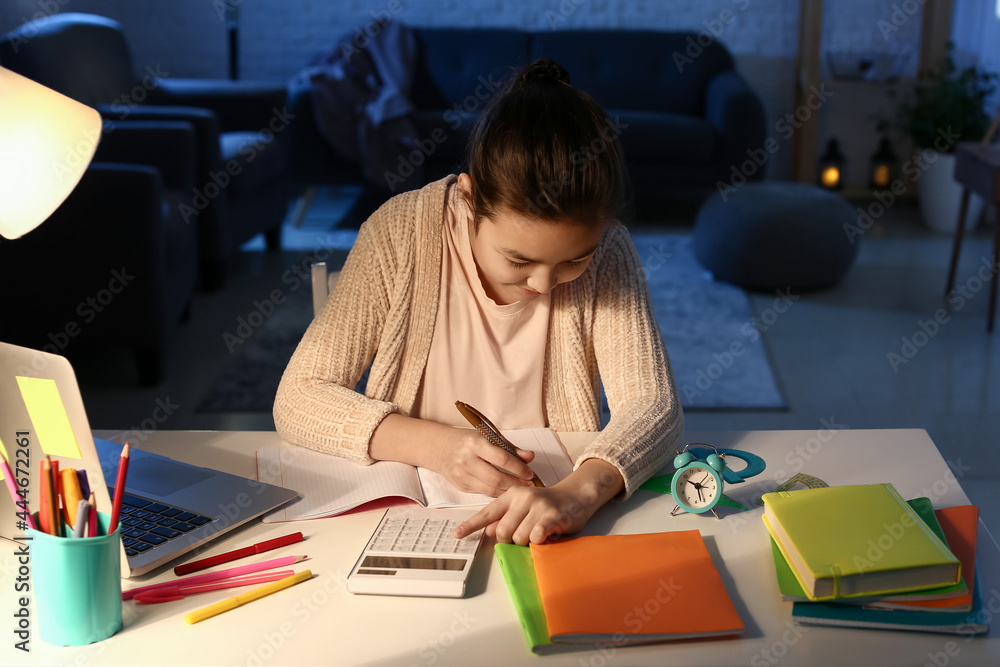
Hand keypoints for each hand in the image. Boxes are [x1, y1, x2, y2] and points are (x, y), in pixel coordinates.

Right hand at [369, 414, 536, 496]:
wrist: (441, 448)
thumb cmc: (468, 441)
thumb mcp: (488, 437)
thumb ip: (510, 448)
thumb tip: (530, 457)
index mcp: (476, 443)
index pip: (502, 459)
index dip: (519, 468)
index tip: (530, 473)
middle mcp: (467, 460)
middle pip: (497, 478)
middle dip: (516, 483)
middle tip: (529, 485)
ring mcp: (462, 475)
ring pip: (490, 489)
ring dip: (508, 491)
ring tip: (520, 489)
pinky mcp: (461, 486)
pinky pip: (483, 493)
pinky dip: (497, 493)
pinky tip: (506, 490)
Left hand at [452, 459, 624, 545]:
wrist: (576, 495)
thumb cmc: (547, 505)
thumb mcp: (523, 508)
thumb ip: (505, 517)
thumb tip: (488, 530)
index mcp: (512, 495)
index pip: (487, 512)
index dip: (471, 525)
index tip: (457, 535)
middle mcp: (523, 497)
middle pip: (502, 531)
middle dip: (510, 540)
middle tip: (523, 535)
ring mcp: (538, 506)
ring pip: (519, 537)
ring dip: (527, 542)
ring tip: (537, 533)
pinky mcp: (552, 516)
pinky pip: (535, 536)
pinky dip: (538, 541)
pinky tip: (545, 535)